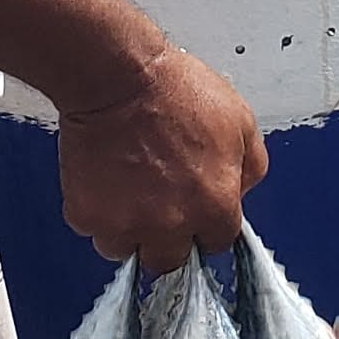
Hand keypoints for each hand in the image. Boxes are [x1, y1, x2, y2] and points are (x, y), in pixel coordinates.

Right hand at [52, 44, 266, 268]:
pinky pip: (92, 229)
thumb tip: (241, 190)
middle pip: (170, 262)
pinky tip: (104, 180)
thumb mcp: (241, 121)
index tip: (196, 211)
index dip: (206, 225)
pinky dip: (96, 211)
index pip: (216, 244)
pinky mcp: (87, 215)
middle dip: (167, 239)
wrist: (118, 76)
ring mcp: (125, 225)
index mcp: (214, 207)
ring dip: (126, 230)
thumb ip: (251, 167)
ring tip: (126, 191)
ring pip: (125, 250)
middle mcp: (171, 226)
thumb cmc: (175, 91)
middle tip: (158, 206)